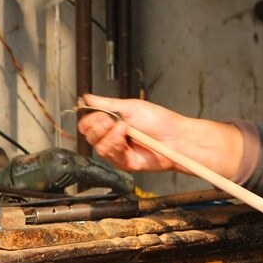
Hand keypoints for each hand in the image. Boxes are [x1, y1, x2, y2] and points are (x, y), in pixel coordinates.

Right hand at [77, 93, 243, 177]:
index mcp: (112, 123)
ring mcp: (117, 152)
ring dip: (109, 134)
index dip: (90, 118)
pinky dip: (115, 143)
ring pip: (98, 146)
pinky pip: (110, 155)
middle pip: (89, 136)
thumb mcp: (130, 106)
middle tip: (112, 120)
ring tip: (124, 127)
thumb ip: (106, 104)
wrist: (175, 137)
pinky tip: (126, 136)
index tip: (101, 113)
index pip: (87, 124)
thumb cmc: (159, 121)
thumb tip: (87, 98)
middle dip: (99, 125)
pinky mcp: (124, 163)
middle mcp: (112, 138)